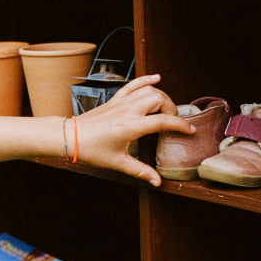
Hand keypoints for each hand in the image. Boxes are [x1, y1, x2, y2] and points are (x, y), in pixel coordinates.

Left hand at [74, 74, 194, 185]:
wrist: (71, 137)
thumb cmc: (92, 150)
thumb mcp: (117, 162)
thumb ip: (140, 171)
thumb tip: (157, 182)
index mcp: (130, 127)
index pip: (163, 121)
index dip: (180, 125)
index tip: (189, 130)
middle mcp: (127, 111)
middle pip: (159, 99)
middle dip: (171, 108)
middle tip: (171, 122)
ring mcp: (121, 103)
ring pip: (148, 90)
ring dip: (161, 96)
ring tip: (165, 109)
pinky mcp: (115, 100)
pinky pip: (133, 85)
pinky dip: (145, 80)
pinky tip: (156, 78)